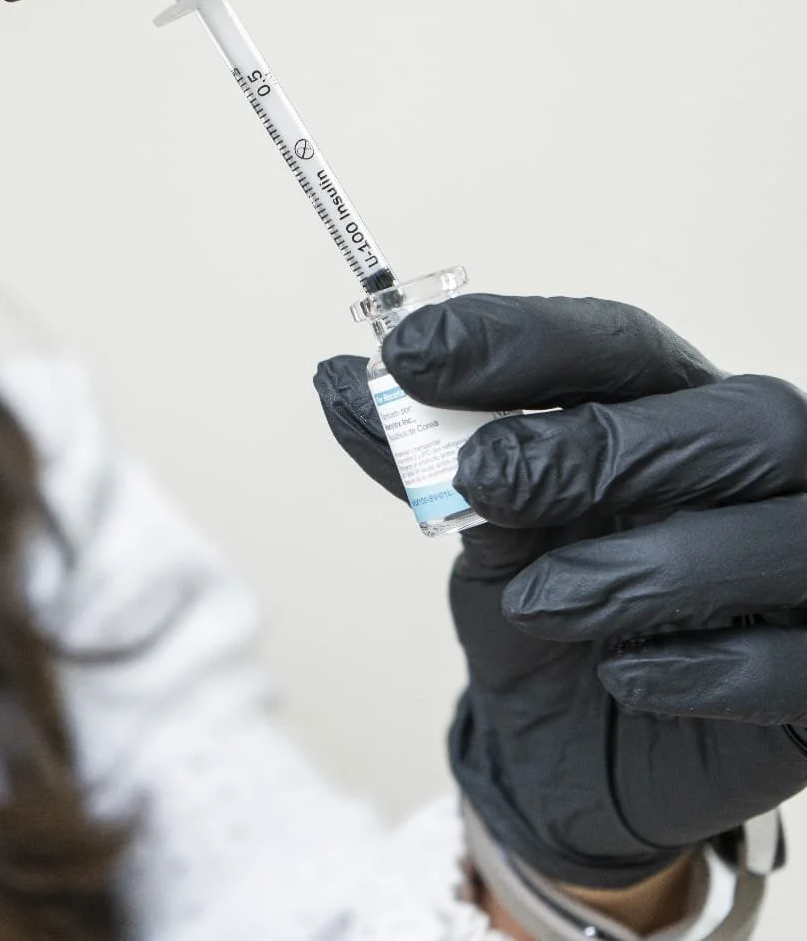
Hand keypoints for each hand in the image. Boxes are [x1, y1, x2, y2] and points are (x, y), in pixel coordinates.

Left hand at [316, 295, 806, 887]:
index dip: (520, 340)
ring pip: (777, 529)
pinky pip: (800, 658)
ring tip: (541, 602)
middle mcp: (758, 471)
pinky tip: (624, 677)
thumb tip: (339, 378)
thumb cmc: (545, 617)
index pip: (620, 344)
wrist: (572, 757)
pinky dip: (707, 665)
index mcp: (672, 410)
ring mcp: (804, 565)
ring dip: (645, 562)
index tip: (410, 350)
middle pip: (734, 418)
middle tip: (485, 479)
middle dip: (603, 446)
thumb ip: (423, 457)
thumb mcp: (479, 530)